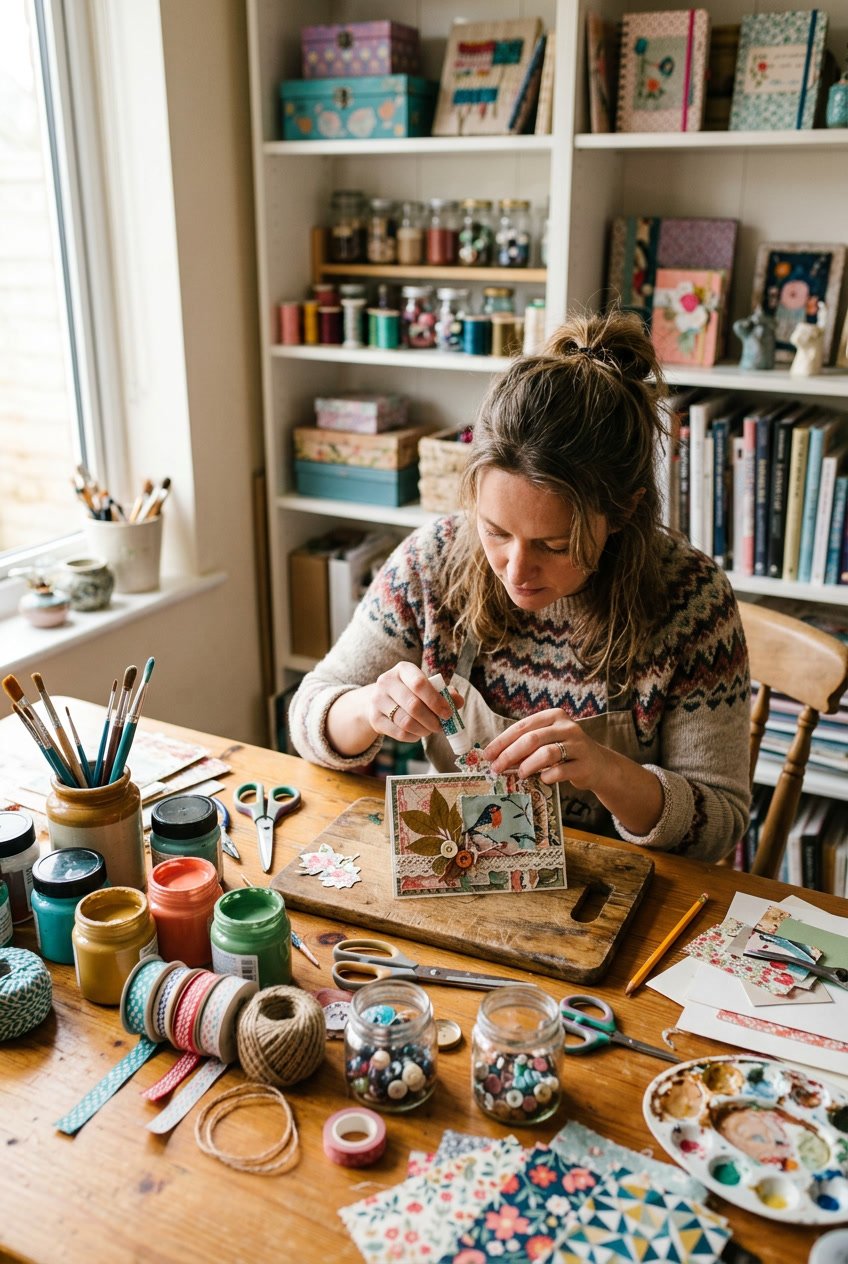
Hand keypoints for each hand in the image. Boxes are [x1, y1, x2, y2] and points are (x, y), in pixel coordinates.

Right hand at [365, 663, 462, 742]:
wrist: (381, 700)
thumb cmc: (410, 692)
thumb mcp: (427, 687)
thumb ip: (445, 693)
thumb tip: (458, 701)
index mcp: (403, 669)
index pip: (419, 683)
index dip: (436, 700)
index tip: (448, 713)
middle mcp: (386, 681)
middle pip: (413, 705)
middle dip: (432, 719)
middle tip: (441, 726)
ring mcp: (377, 700)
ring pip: (406, 722)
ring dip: (423, 730)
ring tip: (430, 730)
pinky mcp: (374, 718)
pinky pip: (399, 733)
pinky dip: (413, 736)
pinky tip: (418, 733)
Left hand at [483, 709, 606, 790]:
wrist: (599, 765)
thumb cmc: (566, 752)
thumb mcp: (548, 741)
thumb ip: (526, 744)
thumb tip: (496, 756)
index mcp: (554, 716)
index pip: (523, 726)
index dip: (503, 741)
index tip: (488, 755)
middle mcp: (567, 727)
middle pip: (532, 739)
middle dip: (510, 754)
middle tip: (497, 768)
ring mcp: (578, 745)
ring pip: (547, 753)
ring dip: (528, 765)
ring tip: (519, 775)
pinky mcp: (585, 765)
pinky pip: (560, 771)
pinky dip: (547, 777)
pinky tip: (542, 779)